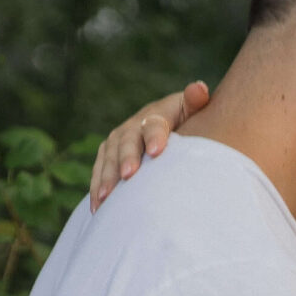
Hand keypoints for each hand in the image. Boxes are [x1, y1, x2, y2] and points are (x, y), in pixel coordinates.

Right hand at [89, 81, 210, 210]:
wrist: (175, 128)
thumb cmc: (191, 124)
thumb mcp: (195, 111)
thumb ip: (196, 102)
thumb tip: (199, 88)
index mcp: (158, 114)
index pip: (154, 123)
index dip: (154, 136)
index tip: (155, 152)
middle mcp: (135, 124)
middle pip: (127, 140)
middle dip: (126, 157)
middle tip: (128, 175)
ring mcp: (120, 140)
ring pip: (109, 156)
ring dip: (106, 176)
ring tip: (106, 198)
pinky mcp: (109, 155)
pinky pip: (100, 170)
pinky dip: (97, 187)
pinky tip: (98, 207)